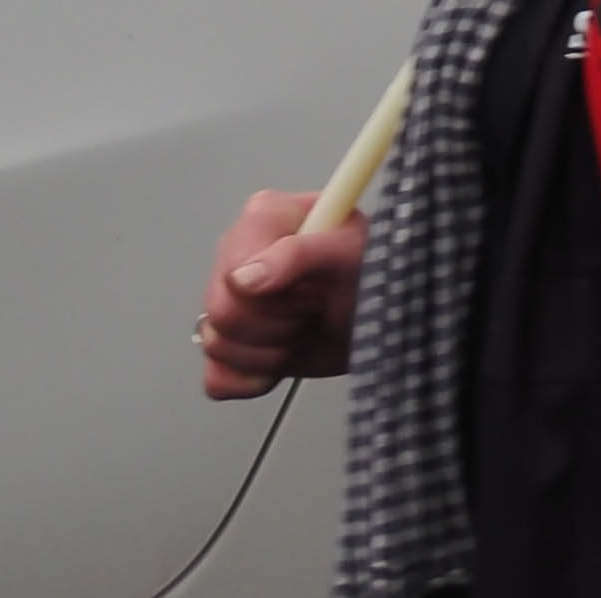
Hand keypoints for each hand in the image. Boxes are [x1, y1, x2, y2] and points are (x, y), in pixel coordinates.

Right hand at [197, 188, 365, 398]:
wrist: (384, 317)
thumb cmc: (372, 274)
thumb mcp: (349, 254)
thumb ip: (297, 255)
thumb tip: (241, 280)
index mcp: (260, 220)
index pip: (232, 279)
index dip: (277, 299)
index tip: (315, 293)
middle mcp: (238, 256)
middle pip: (222, 314)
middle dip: (277, 327)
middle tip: (312, 312)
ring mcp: (231, 299)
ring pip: (216, 346)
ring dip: (270, 354)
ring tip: (303, 330)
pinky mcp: (234, 342)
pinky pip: (216, 376)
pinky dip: (250, 380)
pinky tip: (282, 361)